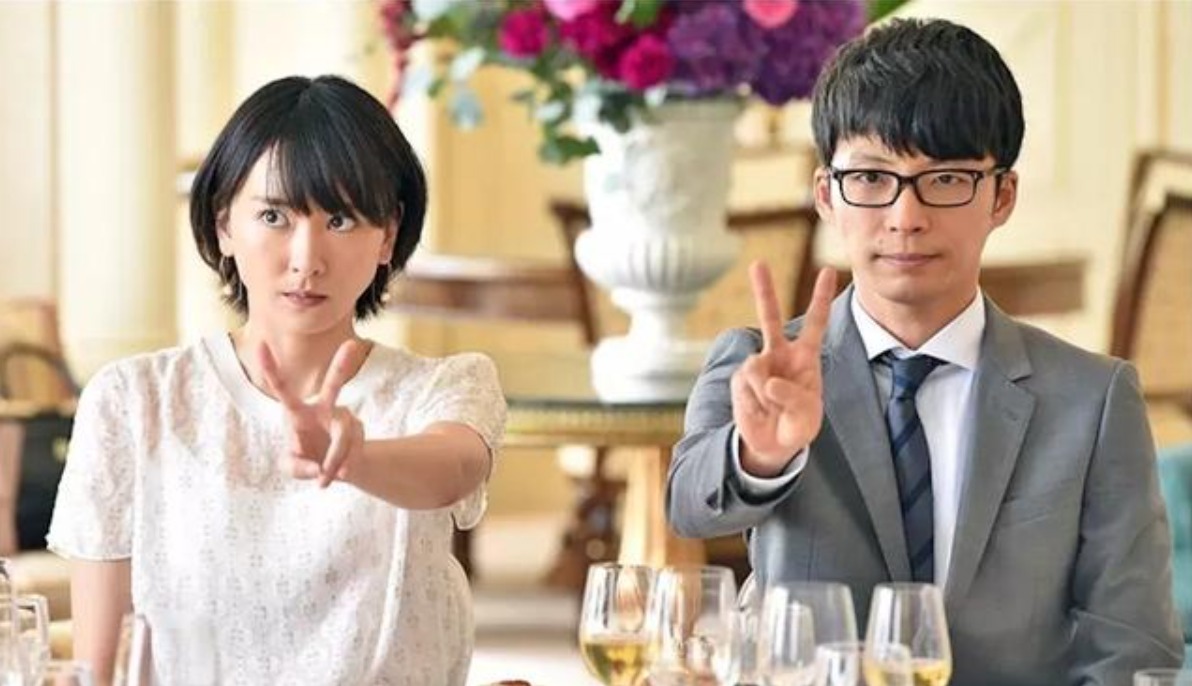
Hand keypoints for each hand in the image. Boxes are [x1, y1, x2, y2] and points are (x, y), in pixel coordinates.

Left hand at [257, 340, 365, 487]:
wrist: (335, 468)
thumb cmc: (307, 460)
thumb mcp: (292, 467)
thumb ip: (296, 468)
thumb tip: (318, 469)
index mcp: (297, 412)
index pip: (282, 388)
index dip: (270, 367)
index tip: (260, 344)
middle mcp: (323, 408)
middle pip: (334, 385)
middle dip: (341, 365)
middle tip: (352, 344)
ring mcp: (344, 416)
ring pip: (343, 435)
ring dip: (335, 459)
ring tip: (330, 477)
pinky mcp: (359, 427)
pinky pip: (354, 447)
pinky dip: (345, 464)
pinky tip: (340, 473)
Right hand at [731, 262, 835, 475]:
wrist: (772, 445)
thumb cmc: (797, 425)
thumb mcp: (807, 416)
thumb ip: (794, 396)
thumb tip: (769, 381)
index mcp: (805, 358)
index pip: (815, 324)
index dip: (820, 298)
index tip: (828, 270)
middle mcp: (780, 354)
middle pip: (771, 318)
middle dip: (764, 290)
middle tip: (758, 263)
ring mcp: (758, 365)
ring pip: (757, 367)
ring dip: (767, 394)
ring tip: (773, 410)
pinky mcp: (740, 379)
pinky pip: (746, 385)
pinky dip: (754, 402)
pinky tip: (759, 410)